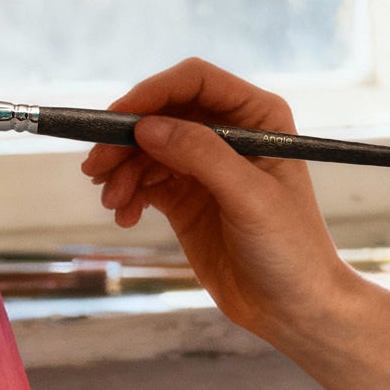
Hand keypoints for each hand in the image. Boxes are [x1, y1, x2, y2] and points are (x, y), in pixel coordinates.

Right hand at [82, 58, 355, 341]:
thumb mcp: (250, 198)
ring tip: (113, 202)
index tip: (118, 120)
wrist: (292, 307)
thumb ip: (202, 156)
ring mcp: (204, 166)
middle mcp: (229, 133)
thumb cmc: (290, 249)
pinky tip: (126, 215)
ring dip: (122, 170)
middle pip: (162, 113)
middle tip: (97, 168)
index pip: (195, 82)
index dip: (153, 93)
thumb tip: (147, 126)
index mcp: (257, 117)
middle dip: (126, 138)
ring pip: (146, 148)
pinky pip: (144, 181)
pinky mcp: (186, 197)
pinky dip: (128, 194)